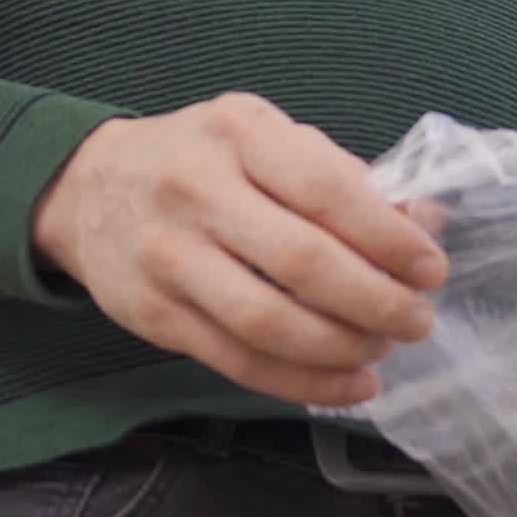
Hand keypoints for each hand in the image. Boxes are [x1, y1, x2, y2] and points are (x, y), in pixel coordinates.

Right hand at [31, 93, 448, 405]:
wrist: (86, 187)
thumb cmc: (201, 159)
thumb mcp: (264, 138)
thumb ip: (340, 177)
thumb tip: (421, 226)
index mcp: (239, 132)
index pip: (326, 189)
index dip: (388, 238)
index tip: (430, 269)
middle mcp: (197, 188)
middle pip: (302, 262)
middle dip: (376, 302)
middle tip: (416, 320)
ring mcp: (168, 255)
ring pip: (269, 322)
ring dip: (341, 349)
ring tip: (381, 352)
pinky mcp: (152, 314)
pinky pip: (237, 361)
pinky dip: (301, 382)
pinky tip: (345, 385)